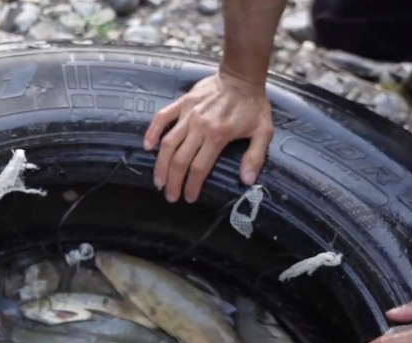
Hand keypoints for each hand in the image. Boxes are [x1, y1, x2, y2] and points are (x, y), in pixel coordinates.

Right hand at [143, 70, 273, 203]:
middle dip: (173, 182)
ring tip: (158, 181)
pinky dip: (153, 132)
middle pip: (180, 160)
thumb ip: (255, 157)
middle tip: (170, 196)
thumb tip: (247, 181)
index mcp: (218, 135)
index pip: (199, 167)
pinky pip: (162, 118)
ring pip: (168, 144)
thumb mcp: (263, 131)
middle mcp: (199, 126)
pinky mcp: (181, 103)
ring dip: (161, 165)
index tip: (188, 197)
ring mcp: (188, 114)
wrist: (241, 76)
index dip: (192, 185)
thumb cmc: (253, 105)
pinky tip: (147, 146)